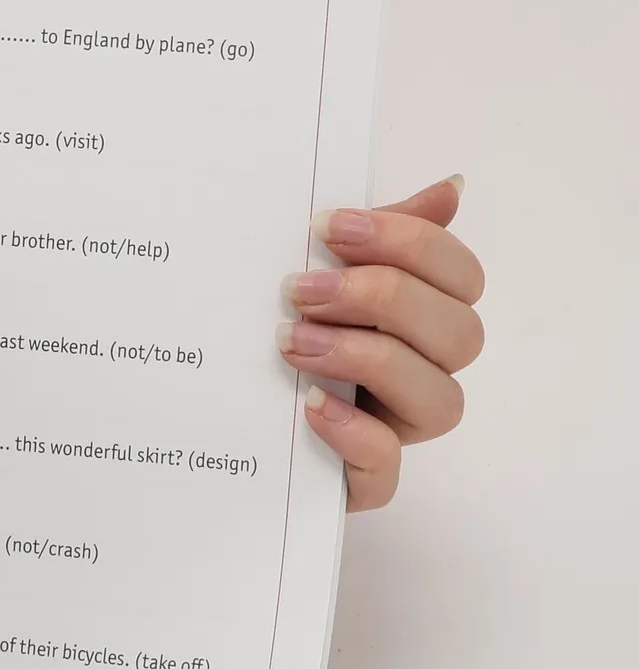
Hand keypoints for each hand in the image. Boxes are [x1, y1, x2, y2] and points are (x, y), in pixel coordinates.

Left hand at [278, 176, 483, 511]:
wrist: (208, 415)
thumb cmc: (273, 336)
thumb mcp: (312, 276)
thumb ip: (377, 236)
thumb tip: (449, 188)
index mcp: (421, 318)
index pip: (461, 276)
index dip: (409, 244)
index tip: (327, 226)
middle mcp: (422, 373)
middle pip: (460, 335)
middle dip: (384, 298)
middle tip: (299, 287)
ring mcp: (397, 430)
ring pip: (440, 401)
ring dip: (368, 359)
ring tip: (292, 340)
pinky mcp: (360, 480)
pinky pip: (385, 468)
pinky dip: (352, 432)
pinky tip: (305, 403)